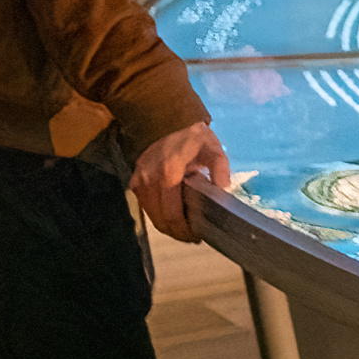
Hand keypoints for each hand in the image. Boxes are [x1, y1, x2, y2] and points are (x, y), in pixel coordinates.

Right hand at [130, 120, 229, 242]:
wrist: (167, 121)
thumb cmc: (193, 137)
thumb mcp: (213, 148)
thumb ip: (220, 168)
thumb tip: (224, 191)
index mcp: (169, 173)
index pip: (172, 215)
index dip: (184, 231)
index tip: (197, 236)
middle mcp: (149, 180)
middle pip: (161, 221)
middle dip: (177, 233)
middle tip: (193, 236)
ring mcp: (139, 182)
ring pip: (152, 217)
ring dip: (168, 226)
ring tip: (185, 228)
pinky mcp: (134, 182)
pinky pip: (146, 207)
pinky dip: (159, 215)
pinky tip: (173, 215)